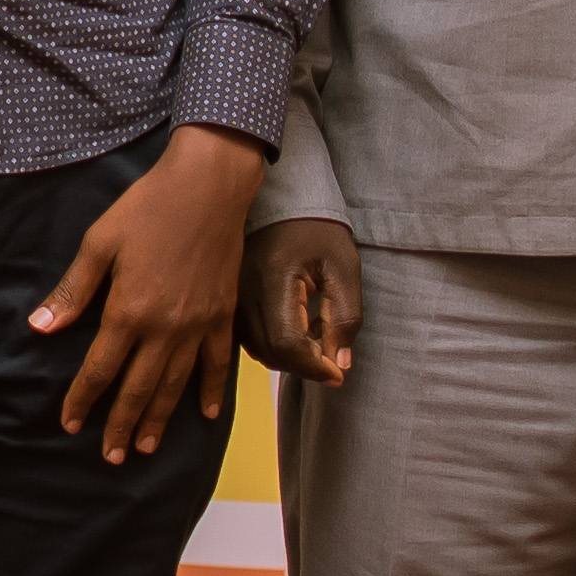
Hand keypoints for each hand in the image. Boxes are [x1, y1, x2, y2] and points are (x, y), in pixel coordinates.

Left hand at [36, 126, 267, 462]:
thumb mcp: (99, 244)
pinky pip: (218, 364)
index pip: (99, 371)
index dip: (82, 401)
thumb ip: (72, 292)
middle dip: (120, 425)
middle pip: (138, 389)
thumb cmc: (147, 208)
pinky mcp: (222, 315)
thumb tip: (40, 328)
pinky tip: (205, 414)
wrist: (207, 186)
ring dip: (159, 419)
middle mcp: (165, 328)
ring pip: (176, 385)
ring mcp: (198, 325)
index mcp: (128, 312)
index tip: (71, 425)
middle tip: (111, 457)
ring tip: (144, 447)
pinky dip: (212, 391)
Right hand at [240, 216, 359, 385]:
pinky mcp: (230, 299)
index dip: (314, 366)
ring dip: (289, 358)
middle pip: (270, 352)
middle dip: (305, 366)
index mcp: (275, 279)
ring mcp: (233, 296)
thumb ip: (346, 317)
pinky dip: (273, 347)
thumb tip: (340, 364)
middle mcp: (246, 292)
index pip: (287, 342)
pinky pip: (248, 339)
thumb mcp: (345, 269)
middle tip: (332, 358)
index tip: (338, 373)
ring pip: (257, 350)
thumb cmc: (320, 232)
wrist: (284, 202)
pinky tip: (294, 333)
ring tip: (315, 342)